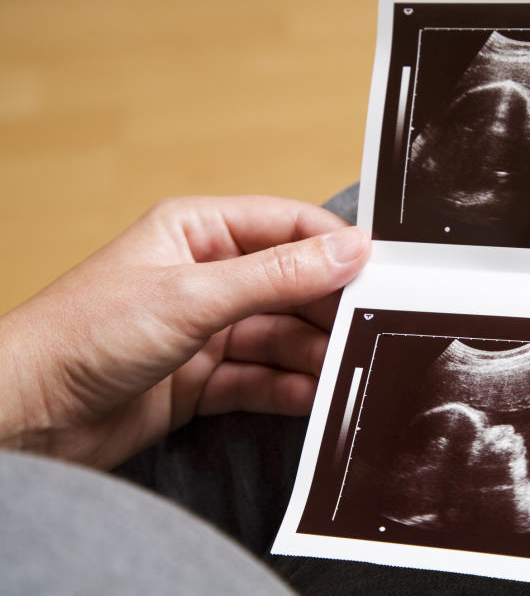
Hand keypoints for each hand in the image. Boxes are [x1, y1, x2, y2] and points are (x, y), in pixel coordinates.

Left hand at [0, 196, 370, 468]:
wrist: (25, 417)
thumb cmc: (83, 335)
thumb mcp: (192, 296)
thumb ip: (278, 275)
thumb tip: (350, 250)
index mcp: (198, 232)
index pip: (286, 227)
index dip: (333, 247)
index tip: (379, 271)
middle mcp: (207, 277)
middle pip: (291, 285)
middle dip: (327, 308)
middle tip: (368, 328)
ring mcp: (206, 330)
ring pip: (280, 336)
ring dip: (312, 353)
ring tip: (343, 368)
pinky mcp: (202, 380)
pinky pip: (261, 378)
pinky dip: (287, 387)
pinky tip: (311, 396)